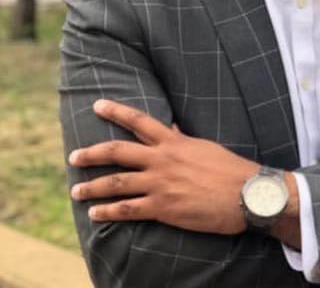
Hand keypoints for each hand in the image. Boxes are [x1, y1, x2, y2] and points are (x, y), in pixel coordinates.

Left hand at [68, 100, 259, 233]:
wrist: (246, 194)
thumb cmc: (229, 169)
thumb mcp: (204, 147)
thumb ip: (182, 138)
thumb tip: (170, 128)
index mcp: (174, 141)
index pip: (139, 121)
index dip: (116, 111)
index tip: (97, 105)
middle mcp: (162, 159)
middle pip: (118, 151)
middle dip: (92, 153)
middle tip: (73, 155)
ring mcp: (161, 184)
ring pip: (117, 182)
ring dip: (92, 186)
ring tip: (75, 189)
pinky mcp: (163, 208)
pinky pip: (128, 210)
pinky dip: (108, 211)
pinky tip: (95, 213)